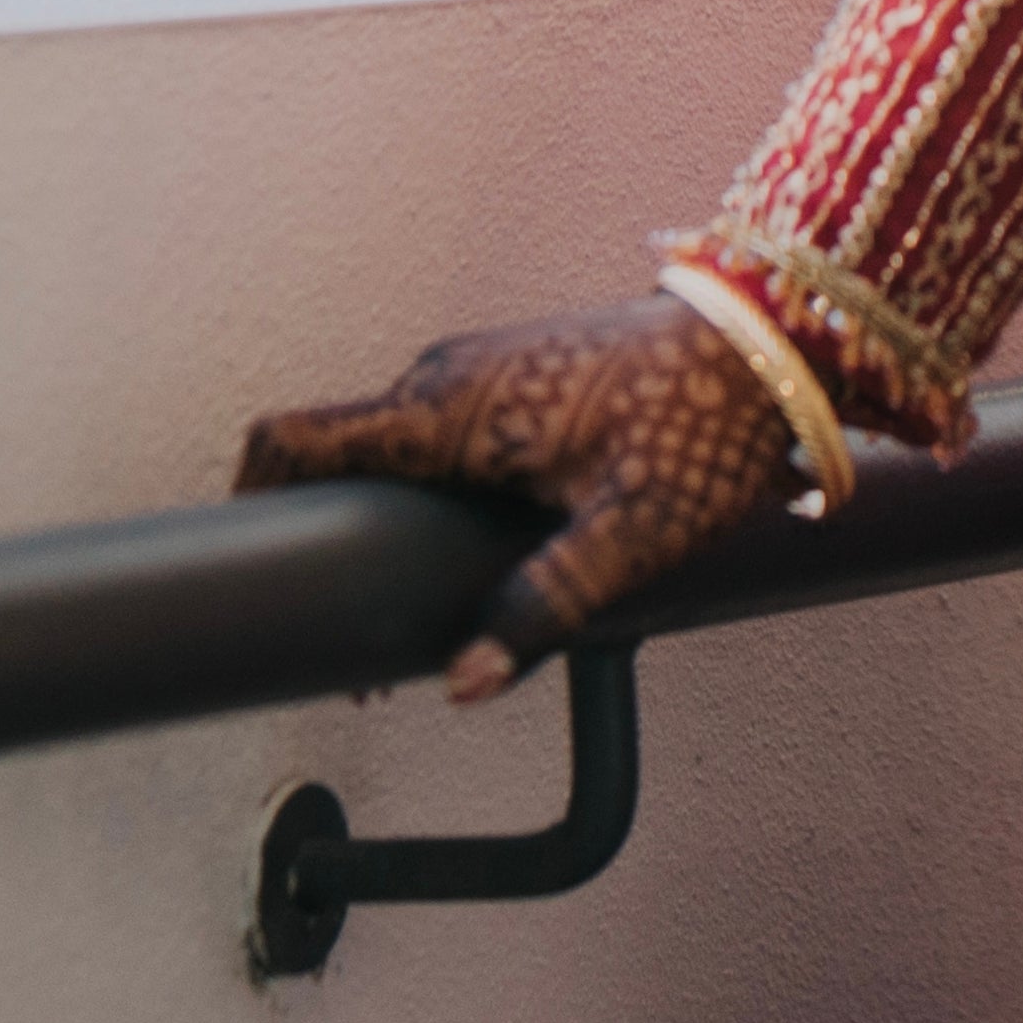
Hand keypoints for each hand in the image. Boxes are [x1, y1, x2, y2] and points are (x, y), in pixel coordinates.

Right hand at [237, 295, 804, 701]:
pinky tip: (471, 552)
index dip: (247, 508)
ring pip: (393, 451)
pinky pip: (441, 436)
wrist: (775, 339)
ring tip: (425, 616)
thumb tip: (462, 683)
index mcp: (446, 410)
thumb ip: (544, 607)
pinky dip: (430, 493)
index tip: (256, 588)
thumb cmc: (706, 427)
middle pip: (337, 463)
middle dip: (331, 547)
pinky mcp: (518, 373)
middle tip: (369, 653)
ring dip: (387, 523)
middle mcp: (446, 377)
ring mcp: (481, 369)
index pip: (290, 441)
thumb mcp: (632, 533)